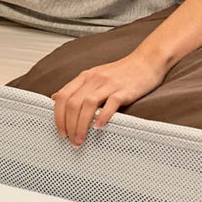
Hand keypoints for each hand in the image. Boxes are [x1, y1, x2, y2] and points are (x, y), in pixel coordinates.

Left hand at [51, 51, 169, 145]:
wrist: (146, 61)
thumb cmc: (121, 73)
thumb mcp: (94, 76)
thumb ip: (76, 88)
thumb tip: (55, 98)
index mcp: (84, 77)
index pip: (63, 96)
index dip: (58, 116)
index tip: (61, 131)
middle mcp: (94, 79)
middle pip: (73, 103)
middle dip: (69, 125)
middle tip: (70, 140)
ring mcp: (109, 84)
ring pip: (87, 104)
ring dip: (81, 125)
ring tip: (80, 139)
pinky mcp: (124, 90)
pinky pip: (110, 103)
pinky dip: (102, 116)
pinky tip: (98, 127)